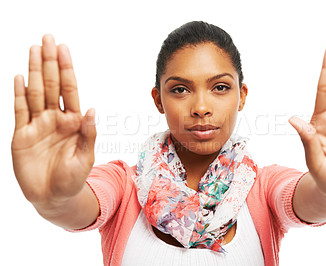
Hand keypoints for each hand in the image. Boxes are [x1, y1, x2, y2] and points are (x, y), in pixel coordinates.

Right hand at [11, 35, 96, 205]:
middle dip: (49, 62)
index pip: (69, 89)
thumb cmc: (73, 178)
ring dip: (33, 71)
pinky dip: (18, 94)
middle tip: (47, 38)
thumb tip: (92, 109)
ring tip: (33, 50)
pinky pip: (19, 111)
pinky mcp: (22, 135)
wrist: (54, 197)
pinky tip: (18, 77)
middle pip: (51, 85)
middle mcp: (55, 118)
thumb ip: (88, 133)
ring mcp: (38, 125)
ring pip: (34, 92)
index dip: (66, 69)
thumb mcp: (85, 157)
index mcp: (74, 122)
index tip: (64, 49)